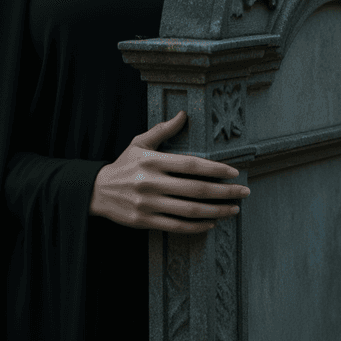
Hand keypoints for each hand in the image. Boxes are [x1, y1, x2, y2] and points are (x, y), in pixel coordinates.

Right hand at [89, 110, 248, 232]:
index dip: (215, 169)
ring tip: (234, 210)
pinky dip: (196, 226)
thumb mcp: (139, 143)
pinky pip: (176, 226)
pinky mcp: (145, 221)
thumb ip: (163, 131)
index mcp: (152, 161)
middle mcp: (151, 183)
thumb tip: (184, 114)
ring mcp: (148, 204)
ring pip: (190, 210)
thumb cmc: (123, 165)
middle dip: (225, 192)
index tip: (234, 173)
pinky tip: (211, 223)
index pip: (191, 165)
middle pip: (196, 189)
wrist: (96, 191)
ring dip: (217, 212)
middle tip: (244, 192)